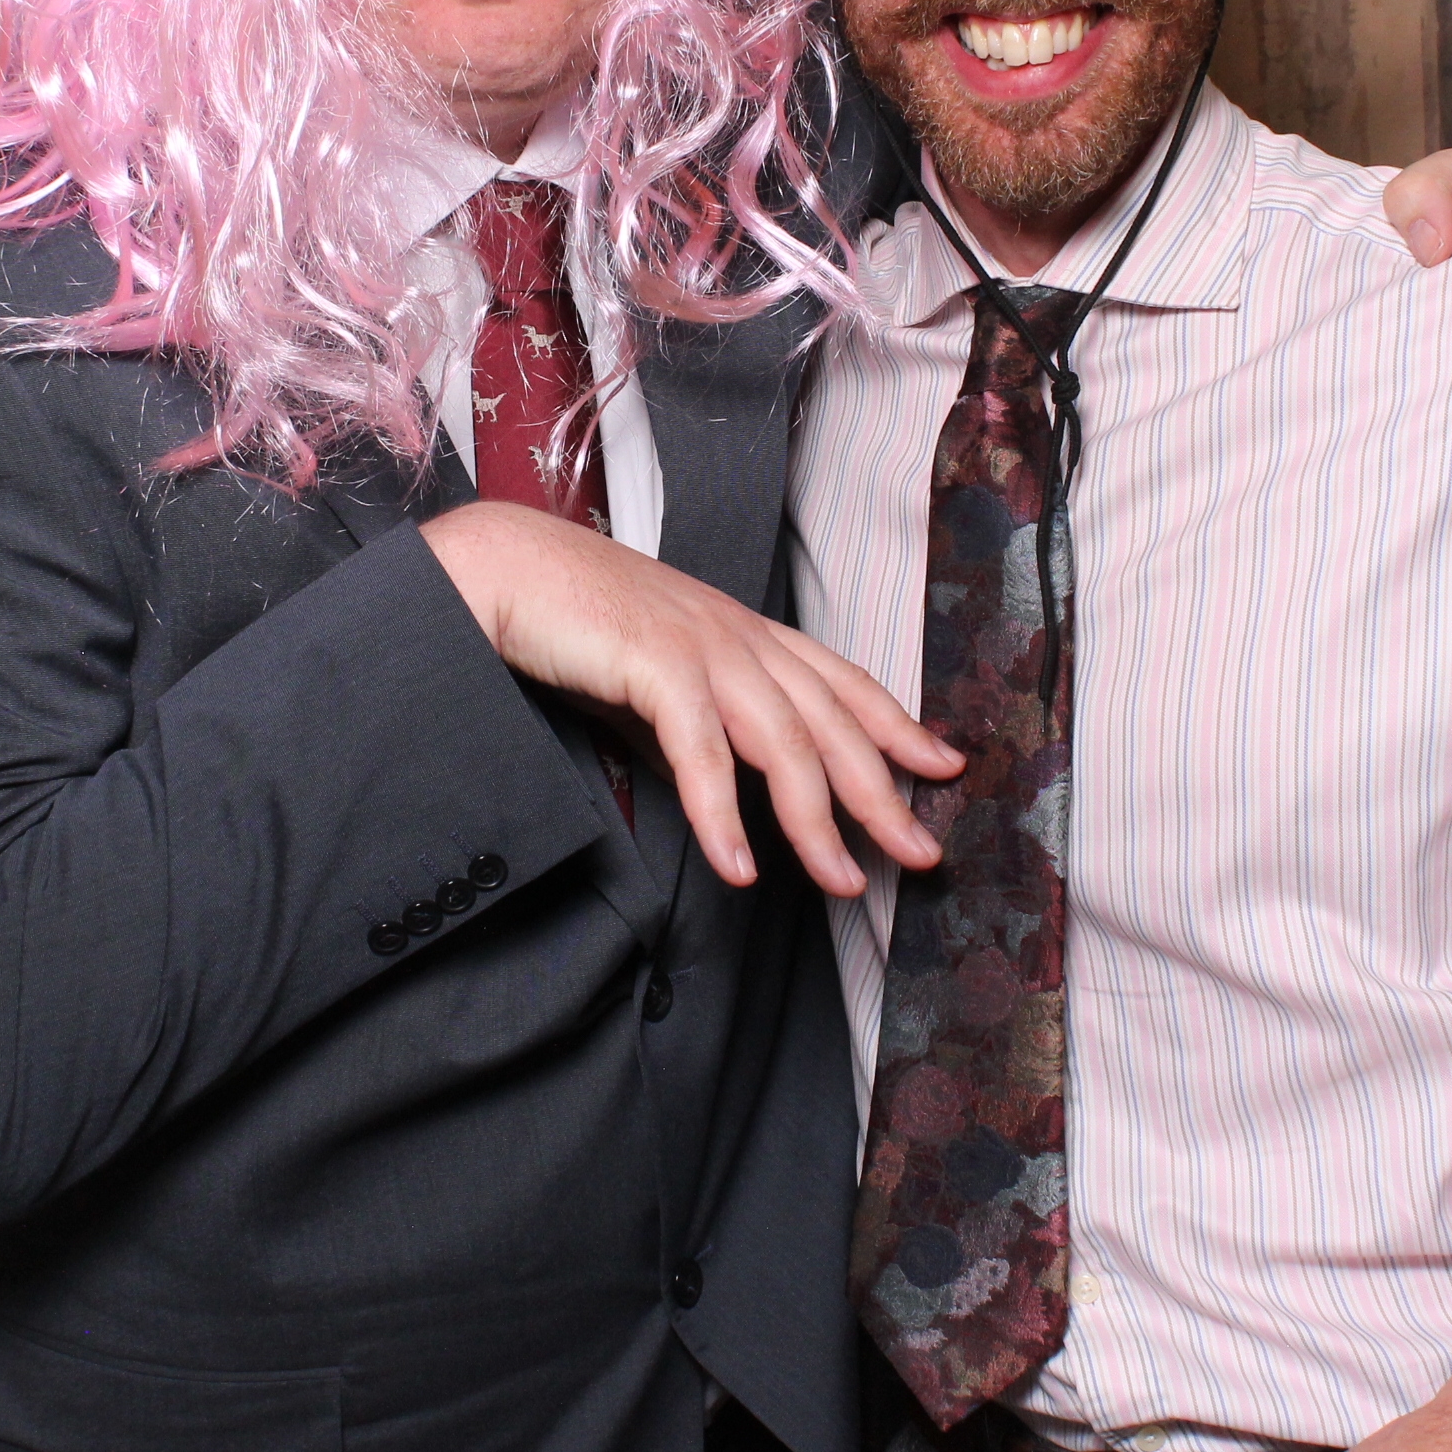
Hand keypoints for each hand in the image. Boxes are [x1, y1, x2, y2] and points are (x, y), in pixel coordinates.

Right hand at [419, 502, 954, 894]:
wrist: (506, 567)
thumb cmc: (573, 619)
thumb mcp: (654, 678)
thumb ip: (697, 727)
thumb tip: (722, 787)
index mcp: (744, 629)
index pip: (842, 679)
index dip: (898, 724)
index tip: (945, 766)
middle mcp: (738, 633)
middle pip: (831, 722)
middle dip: (883, 793)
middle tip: (919, 854)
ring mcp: (701, 645)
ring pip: (784, 742)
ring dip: (816, 822)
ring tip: (840, 883)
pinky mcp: (655, 664)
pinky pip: (702, 751)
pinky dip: (723, 816)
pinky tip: (740, 866)